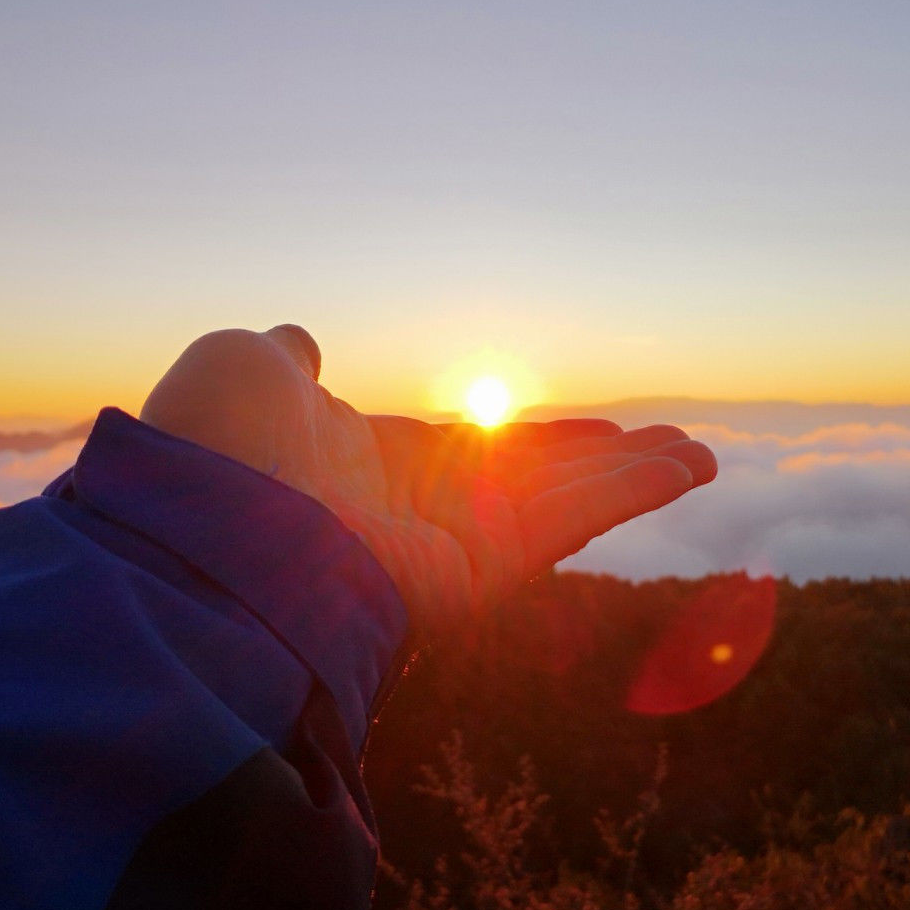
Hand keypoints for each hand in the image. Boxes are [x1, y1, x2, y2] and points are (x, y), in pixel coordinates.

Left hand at [138, 325, 715, 630]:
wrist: (205, 532)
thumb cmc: (217, 452)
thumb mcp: (246, 370)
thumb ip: (285, 356)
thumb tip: (300, 341)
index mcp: (369, 457)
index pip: (470, 443)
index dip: (532, 437)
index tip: (580, 429)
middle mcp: (422, 504)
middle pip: (534, 475)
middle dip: (598, 462)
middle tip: (661, 445)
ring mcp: (457, 539)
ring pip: (569, 500)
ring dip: (639, 477)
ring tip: (703, 455)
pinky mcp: (487, 568)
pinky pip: (575, 521)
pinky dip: (636, 494)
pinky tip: (690, 468)